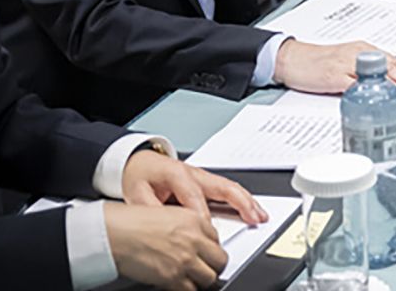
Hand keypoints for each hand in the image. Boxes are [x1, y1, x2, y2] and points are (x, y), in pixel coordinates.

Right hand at [102, 202, 226, 290]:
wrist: (115, 233)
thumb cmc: (131, 221)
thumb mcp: (167, 213)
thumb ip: (186, 226)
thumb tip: (195, 239)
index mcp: (194, 220)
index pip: (216, 238)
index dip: (210, 248)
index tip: (206, 254)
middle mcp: (194, 239)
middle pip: (219, 259)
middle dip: (214, 266)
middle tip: (206, 269)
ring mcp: (185, 259)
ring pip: (209, 278)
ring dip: (202, 280)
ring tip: (194, 280)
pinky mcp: (172, 277)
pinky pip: (190, 289)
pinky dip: (186, 289)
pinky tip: (179, 285)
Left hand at [121, 150, 265, 225]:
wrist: (140, 162)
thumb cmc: (140, 176)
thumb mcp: (136, 193)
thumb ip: (150, 210)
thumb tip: (165, 226)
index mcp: (177, 174)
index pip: (194, 196)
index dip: (201, 215)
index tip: (207, 232)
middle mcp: (195, 174)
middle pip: (223, 187)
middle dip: (240, 203)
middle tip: (253, 218)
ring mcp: (204, 177)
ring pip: (231, 188)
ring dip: (248, 201)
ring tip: (260, 216)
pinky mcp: (207, 183)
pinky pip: (229, 190)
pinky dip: (243, 199)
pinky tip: (252, 209)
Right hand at [273, 39, 395, 99]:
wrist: (293, 59)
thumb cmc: (319, 62)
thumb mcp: (347, 61)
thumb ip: (365, 70)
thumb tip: (386, 84)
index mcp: (362, 49)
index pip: (391, 61)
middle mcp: (357, 54)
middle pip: (388, 66)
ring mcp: (345, 64)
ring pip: (375, 75)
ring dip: (393, 87)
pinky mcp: (334, 75)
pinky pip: (354, 84)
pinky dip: (368, 92)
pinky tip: (378, 99)